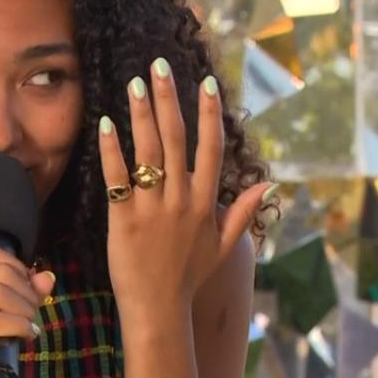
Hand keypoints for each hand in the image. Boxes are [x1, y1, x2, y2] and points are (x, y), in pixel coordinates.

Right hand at [0, 243, 54, 377]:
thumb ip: (19, 298)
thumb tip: (47, 276)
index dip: (17, 269)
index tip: (27, 293)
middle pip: (0, 272)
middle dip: (27, 292)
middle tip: (33, 316)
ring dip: (25, 310)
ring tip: (29, 326)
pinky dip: (19, 326)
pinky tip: (26, 336)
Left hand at [98, 57, 273, 310]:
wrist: (158, 311)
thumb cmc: (188, 278)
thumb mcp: (223, 246)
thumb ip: (242, 212)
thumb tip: (270, 185)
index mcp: (204, 203)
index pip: (210, 149)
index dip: (209, 114)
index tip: (207, 84)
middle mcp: (180, 201)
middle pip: (175, 140)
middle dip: (168, 100)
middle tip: (159, 66)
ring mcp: (152, 209)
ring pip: (147, 153)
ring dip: (141, 115)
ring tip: (134, 84)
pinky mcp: (123, 220)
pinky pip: (116, 179)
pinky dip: (112, 151)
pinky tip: (107, 124)